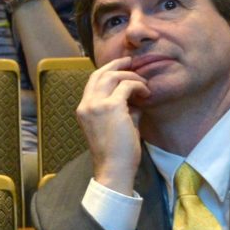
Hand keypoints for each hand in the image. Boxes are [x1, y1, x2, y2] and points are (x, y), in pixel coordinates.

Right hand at [77, 56, 147, 194]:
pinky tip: (146, 93)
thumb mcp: (115, 125)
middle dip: (117, 64)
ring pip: (114, 76)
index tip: (122, 66)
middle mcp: (86, 105)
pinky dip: (138, 86)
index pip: (93, 81)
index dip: (107, 70)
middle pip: (100, 73)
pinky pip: (127, 86)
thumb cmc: (116, 153)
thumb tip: (136, 98)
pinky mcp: (111, 107)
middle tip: (132, 61)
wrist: (113, 168)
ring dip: (131, 76)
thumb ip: (122, 109)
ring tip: (144, 84)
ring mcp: (97, 105)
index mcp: (83, 110)